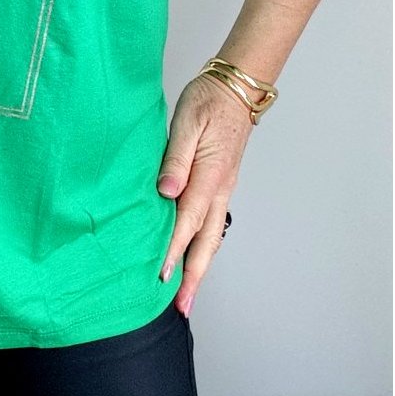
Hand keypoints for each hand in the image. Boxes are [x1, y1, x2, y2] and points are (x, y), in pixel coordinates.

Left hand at [156, 73, 254, 315]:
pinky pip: (211, 223)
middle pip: (206, 242)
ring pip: (211, 237)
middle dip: (193, 276)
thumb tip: (165, 192)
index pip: (187, 221)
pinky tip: (192, 256)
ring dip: (199, 266)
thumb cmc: (208, 101)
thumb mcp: (186, 122)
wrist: (236, 89)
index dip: (172, 251)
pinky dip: (202, 246)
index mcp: (209, 175)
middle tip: (181, 306)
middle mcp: (219, 188)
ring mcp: (222, 189)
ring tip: (186, 293)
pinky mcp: (220, 185)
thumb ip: (175, 159)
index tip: (159, 276)